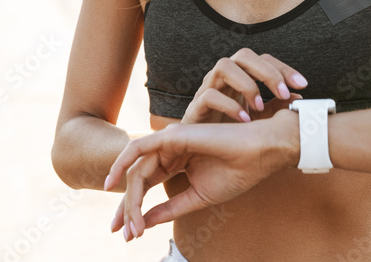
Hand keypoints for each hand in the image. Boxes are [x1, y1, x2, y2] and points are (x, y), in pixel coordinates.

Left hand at [105, 109, 298, 239]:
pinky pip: (137, 149)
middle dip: (127, 208)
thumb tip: (144, 223)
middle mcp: (169, 151)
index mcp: (176, 162)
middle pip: (137, 180)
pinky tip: (112, 183)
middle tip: (123, 233)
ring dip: (130, 200)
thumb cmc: (235, 173)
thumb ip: (170, 208)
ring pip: (137, 171)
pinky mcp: (170, 136)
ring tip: (132, 225)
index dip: (134, 209)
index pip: (147, 185)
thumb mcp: (197, 197)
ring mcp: (169, 142)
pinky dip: (121, 164)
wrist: (258, 155)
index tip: (127, 234)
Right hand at [180, 48, 307, 124]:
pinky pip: (209, 96)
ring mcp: (207, 88)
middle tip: (284, 93)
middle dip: (267, 72)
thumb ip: (278, 105)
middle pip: (243, 55)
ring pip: (223, 66)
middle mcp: (224, 76)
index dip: (283, 68)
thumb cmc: (232, 129)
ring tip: (260, 106)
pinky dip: (230, 106)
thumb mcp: (260, 117)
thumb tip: (299, 96)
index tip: (303, 85)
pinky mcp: (195, 107)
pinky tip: (245, 120)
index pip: (263, 59)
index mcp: (241, 75)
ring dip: (247, 84)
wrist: (202, 151)